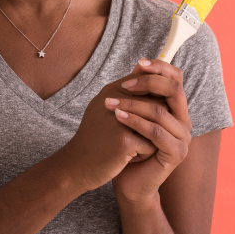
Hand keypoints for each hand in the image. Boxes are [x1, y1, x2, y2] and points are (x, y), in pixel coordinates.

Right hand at [55, 76, 159, 193]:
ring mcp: (118, 120)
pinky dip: (145, 155)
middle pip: (157, 104)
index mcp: (112, 90)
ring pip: (156, 126)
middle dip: (156, 124)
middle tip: (141, 136)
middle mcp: (115, 100)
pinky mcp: (123, 141)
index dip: (156, 102)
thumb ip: (126, 91)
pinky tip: (129, 159)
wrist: (77, 165)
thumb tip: (145, 68)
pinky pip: (151, 146)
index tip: (149, 119)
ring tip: (136, 147)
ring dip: (151, 139)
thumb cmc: (95, 137)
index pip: (147, 85)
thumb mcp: (106, 108)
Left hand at [105, 59, 191, 204]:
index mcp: (175, 108)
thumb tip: (138, 63)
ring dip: (132, 104)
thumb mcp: (131, 113)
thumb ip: (138, 92)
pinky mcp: (175, 154)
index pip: (177, 79)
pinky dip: (135, 122)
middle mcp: (183, 121)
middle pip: (174, 91)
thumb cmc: (127, 144)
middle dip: (147, 83)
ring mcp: (182, 138)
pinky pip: (156, 132)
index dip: (161, 67)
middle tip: (123, 84)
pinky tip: (117, 117)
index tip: (139, 63)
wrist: (127, 179)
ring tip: (109, 103)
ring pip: (160, 111)